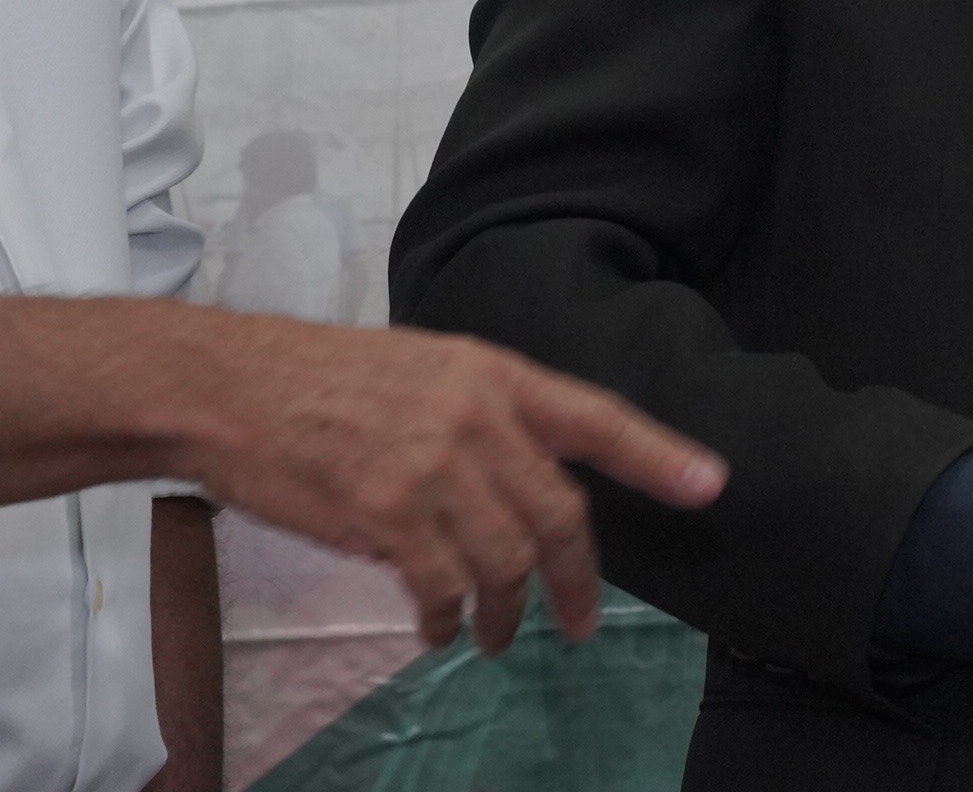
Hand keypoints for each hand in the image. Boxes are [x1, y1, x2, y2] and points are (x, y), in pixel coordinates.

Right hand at [175, 314, 725, 654]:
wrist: (229, 386)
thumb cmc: (323, 380)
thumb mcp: (428, 370)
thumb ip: (485, 419)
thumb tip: (521, 485)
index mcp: (496, 375)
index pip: (598, 418)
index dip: (658, 454)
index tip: (710, 485)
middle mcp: (479, 417)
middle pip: (559, 513)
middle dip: (580, 579)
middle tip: (580, 622)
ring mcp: (434, 465)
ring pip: (506, 559)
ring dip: (508, 612)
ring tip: (497, 636)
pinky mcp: (387, 511)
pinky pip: (443, 584)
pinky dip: (448, 617)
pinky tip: (440, 629)